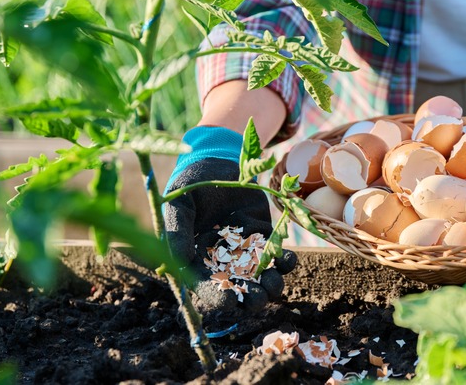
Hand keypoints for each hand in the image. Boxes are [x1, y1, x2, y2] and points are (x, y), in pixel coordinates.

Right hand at [163, 126, 296, 312]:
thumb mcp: (179, 204)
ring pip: (262, 278)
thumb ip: (178, 231)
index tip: (232, 302)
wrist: (218, 162)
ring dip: (271, 284)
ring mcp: (246, 251)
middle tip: (260, 295)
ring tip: (274, 280)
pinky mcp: (264, 237)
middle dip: (251, 299)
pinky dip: (285, 262)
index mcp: (199, 261)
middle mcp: (224, 261)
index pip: (209, 289)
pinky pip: (277, 256)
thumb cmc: (191, 184)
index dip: (220, 300)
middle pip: (240, 291)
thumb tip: (180, 261)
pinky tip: (287, 258)